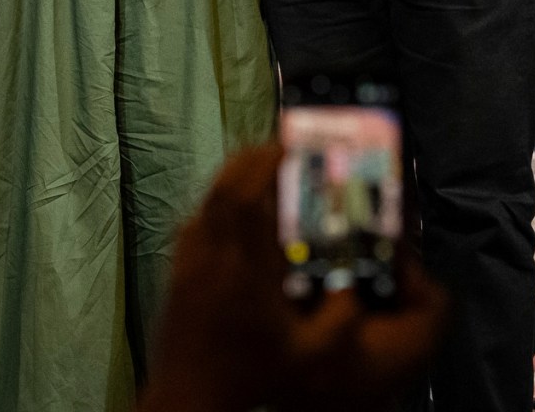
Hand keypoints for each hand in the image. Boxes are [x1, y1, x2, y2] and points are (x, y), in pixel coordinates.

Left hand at [142, 141, 447, 411]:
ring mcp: (188, 262)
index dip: (264, 166)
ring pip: (206, 200)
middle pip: (223, 188)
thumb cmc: (250, 377)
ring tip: (262, 169)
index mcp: (243, 272)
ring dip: (233, 178)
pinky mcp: (177, 270)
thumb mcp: (311, 356)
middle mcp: (210, 258)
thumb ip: (341, 320)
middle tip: (279, 148)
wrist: (190, 394)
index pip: (245, 200)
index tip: (286, 147)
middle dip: (252, 160)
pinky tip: (238, 210)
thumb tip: (356, 285)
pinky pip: (196, 219)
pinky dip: (218, 203)